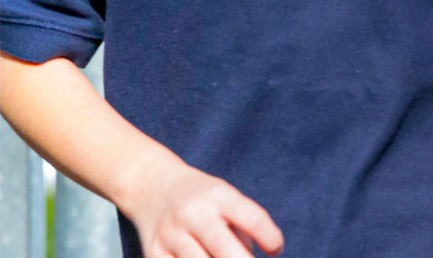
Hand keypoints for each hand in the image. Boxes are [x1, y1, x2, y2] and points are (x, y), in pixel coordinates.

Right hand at [119, 158, 282, 257]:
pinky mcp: (153, 253)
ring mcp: (171, 235)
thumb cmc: (202, 197)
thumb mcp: (226, 198)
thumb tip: (251, 256)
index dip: (271, 238)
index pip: (253, 219)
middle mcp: (194, 214)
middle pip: (225, 249)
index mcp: (219, 195)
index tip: (276, 250)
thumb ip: (243, 228)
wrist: (152, 186)